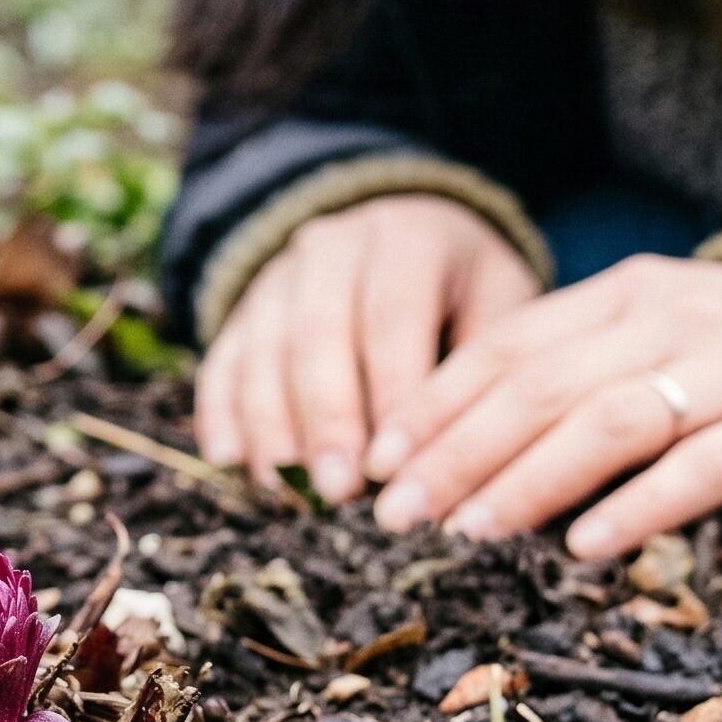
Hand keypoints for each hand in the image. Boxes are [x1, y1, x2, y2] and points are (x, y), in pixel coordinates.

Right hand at [194, 195, 542, 501]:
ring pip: (264, 349)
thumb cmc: (467, 288)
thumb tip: (467, 459)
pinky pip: (224, 358)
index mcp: (406, 239)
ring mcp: (280, 275)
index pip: (393, 315)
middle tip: (337, 490)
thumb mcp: (501, 302)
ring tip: (286, 489)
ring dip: (271, 424)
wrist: (405, 231)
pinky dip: (220, 411)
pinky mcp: (245, 308)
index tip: (397, 464)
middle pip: (318, 333)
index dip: (391, 391)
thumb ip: (483, 368)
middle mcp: (333, 246)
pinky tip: (228, 461)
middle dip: (326, 418)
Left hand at [364, 255, 721, 558]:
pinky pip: (700, 470)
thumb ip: (564, 379)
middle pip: (544, 386)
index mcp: (626, 291)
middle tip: (401, 513)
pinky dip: (635, 508)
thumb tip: (439, 455)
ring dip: (529, 481)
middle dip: (460, 453)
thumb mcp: (644, 344)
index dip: (436, 404)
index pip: (508, 344)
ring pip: (610, 422)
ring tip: (472, 532)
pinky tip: (583, 548)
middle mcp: (675, 318)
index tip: (377, 461)